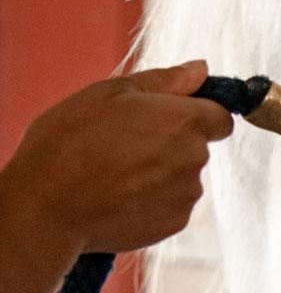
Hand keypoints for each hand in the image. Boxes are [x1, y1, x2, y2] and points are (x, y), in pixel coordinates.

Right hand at [0, 60, 232, 253]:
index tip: (168, 117)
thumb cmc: (70, 142)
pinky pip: (172, 204)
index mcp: (184, 121)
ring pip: (184, 176)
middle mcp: (195, 159)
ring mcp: (187, 194)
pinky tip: (119, 194)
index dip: (198, 114)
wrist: (49, 205)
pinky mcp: (177, 223)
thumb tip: (201, 70)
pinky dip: (152, 198)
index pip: (220, 117)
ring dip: (160, 172)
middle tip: (124, 143)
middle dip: (171, 142)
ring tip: (115, 171)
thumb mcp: (109, 93)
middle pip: (198, 146)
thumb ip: (164, 81)